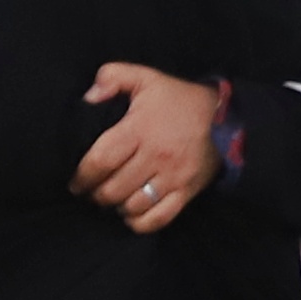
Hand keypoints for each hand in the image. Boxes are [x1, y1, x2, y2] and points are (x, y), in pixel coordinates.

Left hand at [75, 66, 228, 233]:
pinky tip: (131, 214)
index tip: (75, 182)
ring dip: (116, 207)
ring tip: (110, 200)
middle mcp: (156, 156)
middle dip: (96, 194)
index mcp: (140, 129)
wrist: (225, 116)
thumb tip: (88, 97)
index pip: (101, 160)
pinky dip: (140, 222)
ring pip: (133, 206)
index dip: (83, 176)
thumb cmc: (177, 99)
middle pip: (114, 189)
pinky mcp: (187, 191)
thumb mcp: (145, 77)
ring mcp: (173, 177)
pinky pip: (159, 218)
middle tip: (90, 192)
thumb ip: (112, 77)